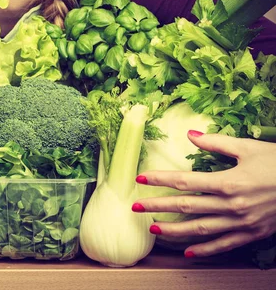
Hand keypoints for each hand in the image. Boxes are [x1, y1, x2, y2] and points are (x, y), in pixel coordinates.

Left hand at [133, 130, 275, 257]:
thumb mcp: (249, 148)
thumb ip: (217, 142)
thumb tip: (190, 133)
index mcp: (229, 182)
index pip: (185, 181)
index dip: (160, 180)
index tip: (140, 179)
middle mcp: (231, 205)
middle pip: (186, 207)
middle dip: (157, 206)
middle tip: (135, 208)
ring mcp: (241, 223)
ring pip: (199, 229)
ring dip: (174, 230)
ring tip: (154, 230)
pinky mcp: (251, 234)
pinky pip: (223, 245)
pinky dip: (205, 250)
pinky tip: (188, 253)